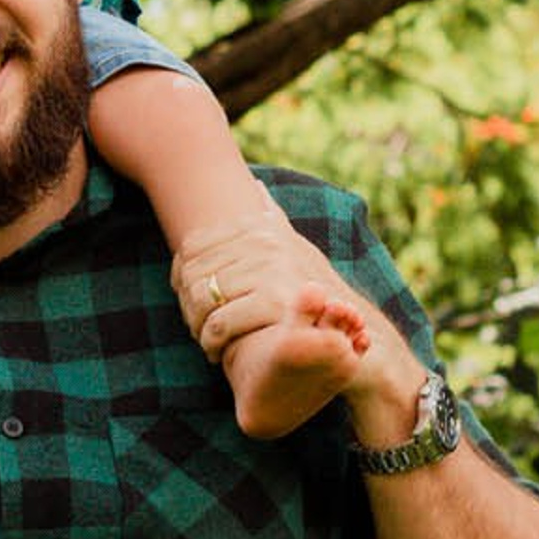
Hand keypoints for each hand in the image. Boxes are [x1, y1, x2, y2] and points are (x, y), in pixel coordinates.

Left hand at [173, 205, 420, 404]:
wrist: (358, 334)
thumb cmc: (321, 294)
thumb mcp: (298, 250)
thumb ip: (275, 220)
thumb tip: (256, 185)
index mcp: (262, 227)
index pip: (193, 246)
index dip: (181, 276)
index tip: (187, 297)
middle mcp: (265, 241)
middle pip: (194, 272)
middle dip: (188, 304)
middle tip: (195, 325)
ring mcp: (271, 267)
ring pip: (204, 297)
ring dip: (198, 325)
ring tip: (208, 340)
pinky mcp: (274, 301)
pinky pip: (221, 321)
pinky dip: (213, 340)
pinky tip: (219, 352)